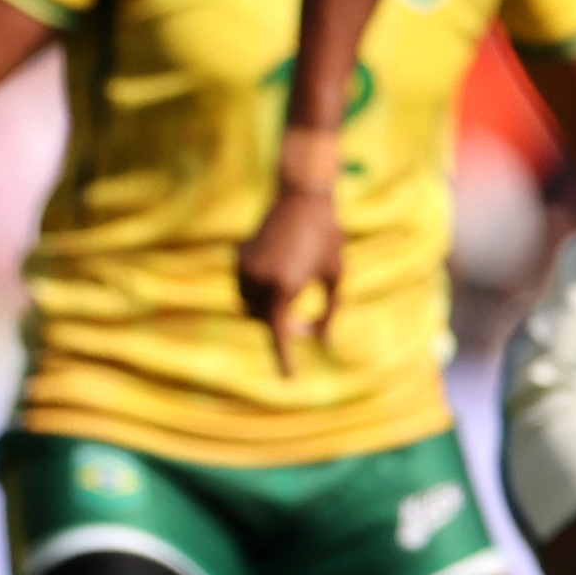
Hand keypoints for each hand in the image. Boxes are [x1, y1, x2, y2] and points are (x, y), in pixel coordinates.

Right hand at [234, 185, 342, 378]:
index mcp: (286, 286)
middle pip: (265, 321)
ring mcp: (246, 267)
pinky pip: (246, 287)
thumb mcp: (336, 276)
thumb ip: (329, 312)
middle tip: (306, 328)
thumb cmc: (327, 236)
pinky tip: (282, 273)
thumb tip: (323, 341)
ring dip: (269, 310)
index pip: (280, 333)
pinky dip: (260, 291)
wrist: (303, 197)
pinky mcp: (240, 256)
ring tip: (294, 296)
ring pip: (252, 306)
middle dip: (282, 328)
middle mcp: (261, 280)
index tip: (289, 377)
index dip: (284, 358)